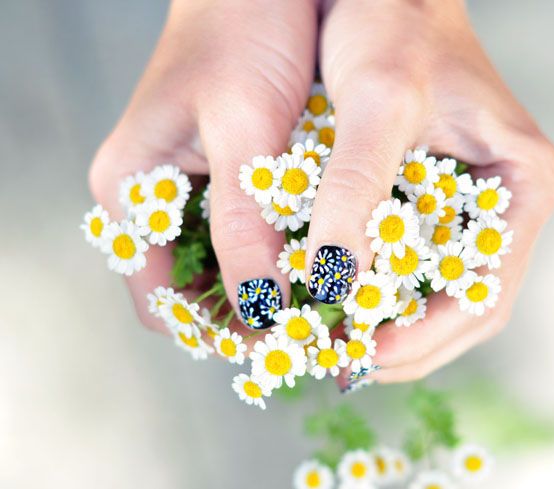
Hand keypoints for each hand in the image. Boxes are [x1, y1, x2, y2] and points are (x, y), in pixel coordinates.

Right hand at [89, 0, 316, 332]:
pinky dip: (274, 251)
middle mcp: (148, 197)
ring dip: (264, 287)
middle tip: (310, 330)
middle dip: (247, 316)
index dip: (217, 334)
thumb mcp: (244, 132)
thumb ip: (244, 225)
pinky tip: (315, 255)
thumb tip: (261, 311)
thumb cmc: (243, 33)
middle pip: (192, 290)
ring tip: (320, 300)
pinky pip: (240, 232)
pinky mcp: (217, 171)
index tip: (277, 349)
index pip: (163, 303)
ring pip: (220, 265)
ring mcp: (181, 185)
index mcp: (130, 191)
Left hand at [305, 0, 553, 384]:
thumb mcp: (375, 104)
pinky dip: (384, 291)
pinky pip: (417, 263)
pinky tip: (345, 300)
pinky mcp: (438, 200)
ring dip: (394, 324)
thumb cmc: (395, 27)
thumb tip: (336, 278)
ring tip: (343, 344)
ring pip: (441, 292)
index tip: (368, 352)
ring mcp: (474, 204)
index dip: (428, 334)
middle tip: (347, 361)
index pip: (485, 288)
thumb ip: (356, 189)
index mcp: (522, 182)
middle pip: (467, 304)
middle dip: (409, 341)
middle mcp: (508, 201)